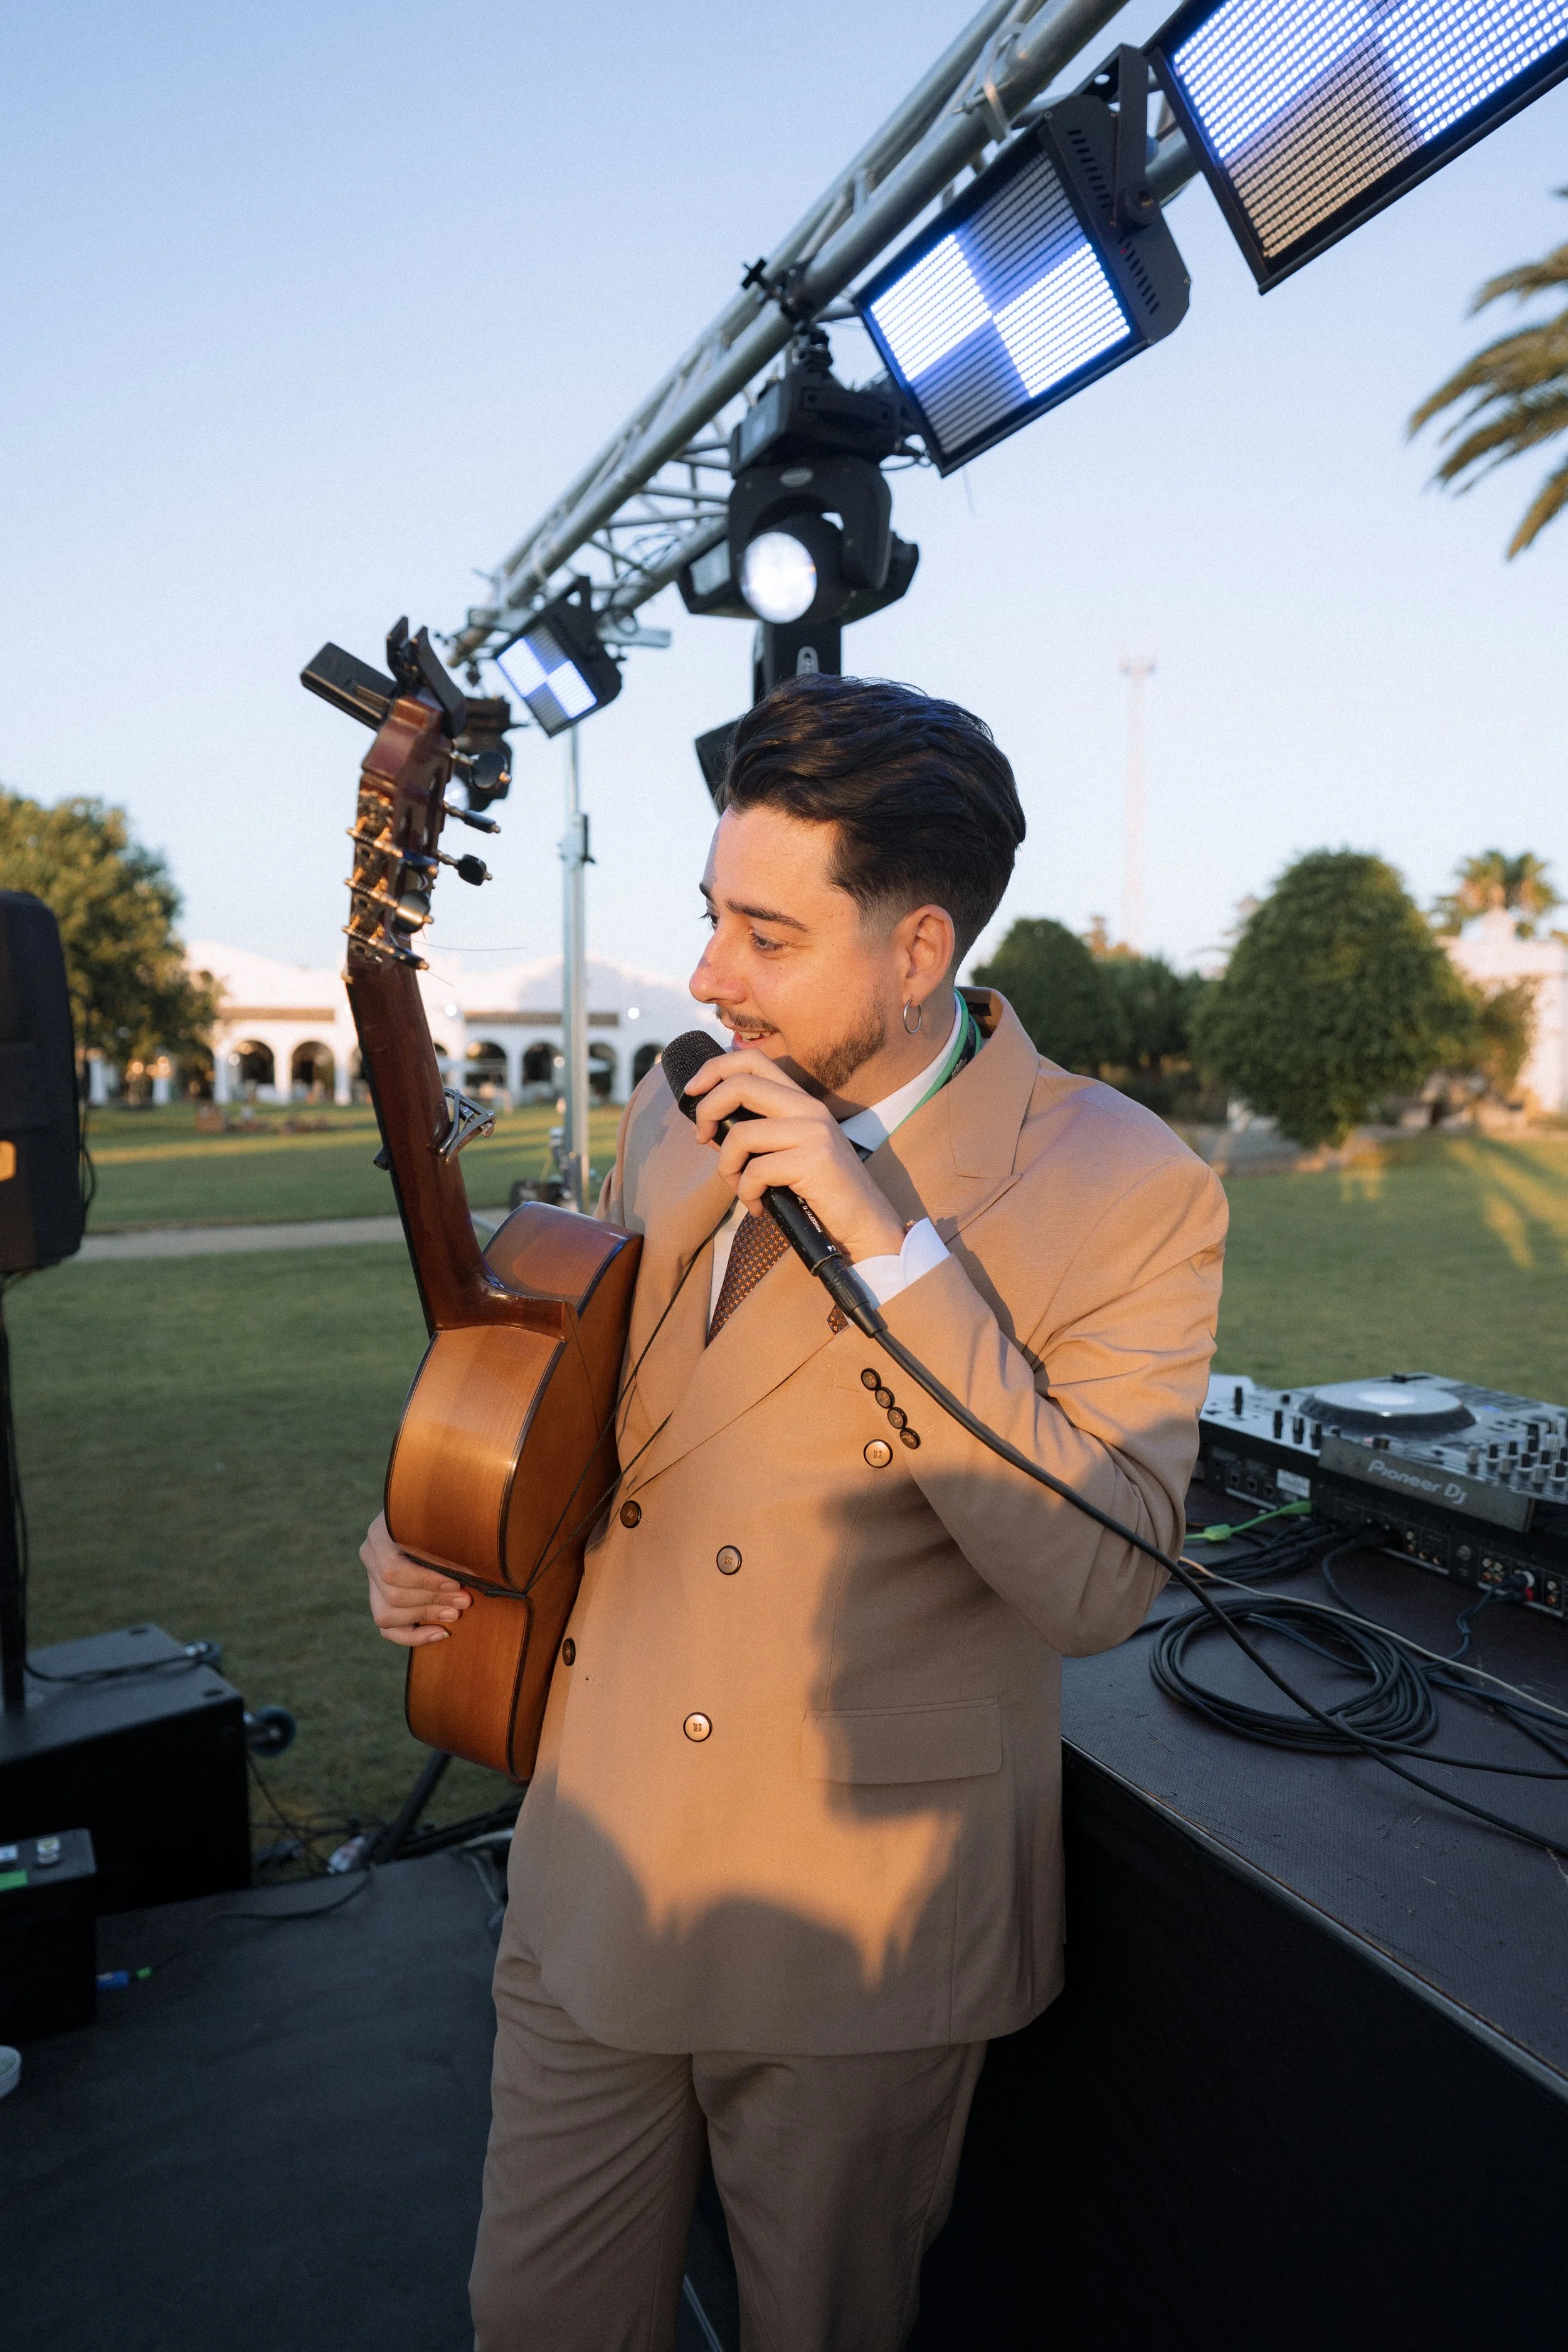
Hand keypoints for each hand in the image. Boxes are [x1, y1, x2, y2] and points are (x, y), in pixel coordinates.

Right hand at [361, 1511, 472, 1647]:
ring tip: (456, 1613)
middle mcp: (370, 1557)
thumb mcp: (442, 1523)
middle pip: (393, 1595)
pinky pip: (388, 1630)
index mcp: (379, 1534)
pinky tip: (442, 1632)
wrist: (429, 1515)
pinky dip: (415, 1636)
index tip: (457, 1582)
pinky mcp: (380, 1600)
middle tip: (465, 1600)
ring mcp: (372, 1580)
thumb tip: (470, 1577)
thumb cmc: (442, 1516)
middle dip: (432, 1600)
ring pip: (386, 1615)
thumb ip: (449, 1546)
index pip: (394, 1570)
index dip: (426, 1581)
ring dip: (425, 1616)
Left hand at [682, 1047, 905, 1263]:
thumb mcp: (788, 1152)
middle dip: (707, 1109)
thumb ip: (756, 1134)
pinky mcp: (813, 1160)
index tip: (693, 1093)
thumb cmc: (819, 1192)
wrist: (864, 1223)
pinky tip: (759, 1208)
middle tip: (702, 1138)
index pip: (753, 1061)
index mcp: (802, 1100)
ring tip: (741, 1188)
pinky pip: (755, 1171)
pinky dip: (746, 1194)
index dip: (715, 1069)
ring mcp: (814, 1132)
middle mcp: (809, 1108)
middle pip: (740, 1084)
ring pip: (741, 1134)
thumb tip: (707, 1125)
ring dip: (727, 1167)